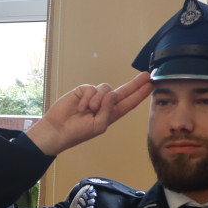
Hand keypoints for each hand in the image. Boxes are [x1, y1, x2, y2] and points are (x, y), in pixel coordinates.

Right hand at [26, 71, 152, 155]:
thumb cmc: (78, 132)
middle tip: (145, 75)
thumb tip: (113, 93)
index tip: (149, 86)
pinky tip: (81, 107)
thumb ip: (109, 110)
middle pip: (123, 91)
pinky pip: (91, 88)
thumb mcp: (99, 125)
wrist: (58, 129)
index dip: (139, 94)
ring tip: (89, 110)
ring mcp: (94, 97)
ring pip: (105, 88)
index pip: (129, 103)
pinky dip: (87, 98)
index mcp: (111, 114)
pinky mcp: (83, 91)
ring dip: (98, 99)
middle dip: (135, 83)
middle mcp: (104, 104)